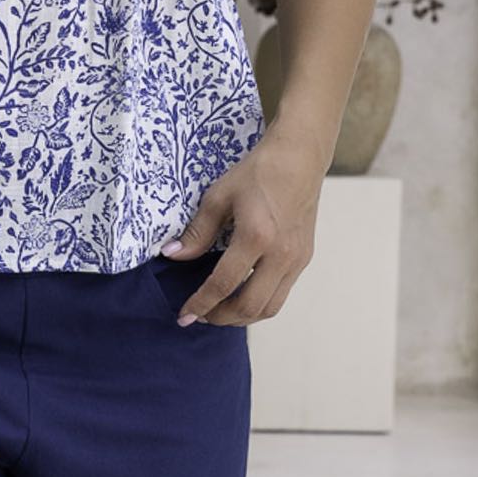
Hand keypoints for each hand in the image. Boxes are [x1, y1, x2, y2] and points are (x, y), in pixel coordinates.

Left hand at [162, 127, 323, 326]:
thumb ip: (197, 231)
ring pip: (270, 308)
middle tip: (199, 315)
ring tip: (219, 310)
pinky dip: (260, 303)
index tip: (184, 315)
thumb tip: (173, 254)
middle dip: (220, 317)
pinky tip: (242, 294)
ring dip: (242, 317)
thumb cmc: (257, 172)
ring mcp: (296, 259)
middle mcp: (280, 254)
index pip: (224, 284)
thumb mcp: (218, 197)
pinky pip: (281, 294)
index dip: (200, 304)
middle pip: (249, 306)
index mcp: (256, 237)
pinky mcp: (304, 258)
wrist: (298, 159)